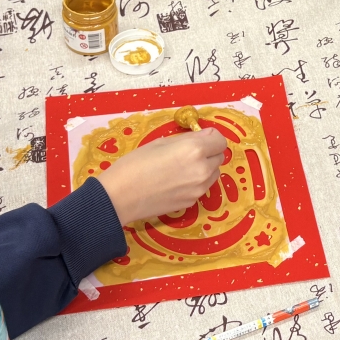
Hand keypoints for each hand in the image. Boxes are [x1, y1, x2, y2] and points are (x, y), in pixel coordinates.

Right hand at [98, 129, 226, 224]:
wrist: (119, 197)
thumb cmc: (134, 164)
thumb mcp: (160, 142)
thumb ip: (186, 139)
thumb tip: (202, 137)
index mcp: (195, 150)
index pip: (220, 140)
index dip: (211, 137)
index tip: (200, 137)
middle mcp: (202, 170)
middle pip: (219, 157)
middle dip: (208, 152)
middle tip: (188, 152)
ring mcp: (198, 189)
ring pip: (213, 173)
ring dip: (204, 167)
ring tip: (181, 168)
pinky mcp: (191, 202)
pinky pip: (202, 187)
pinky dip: (195, 182)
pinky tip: (174, 182)